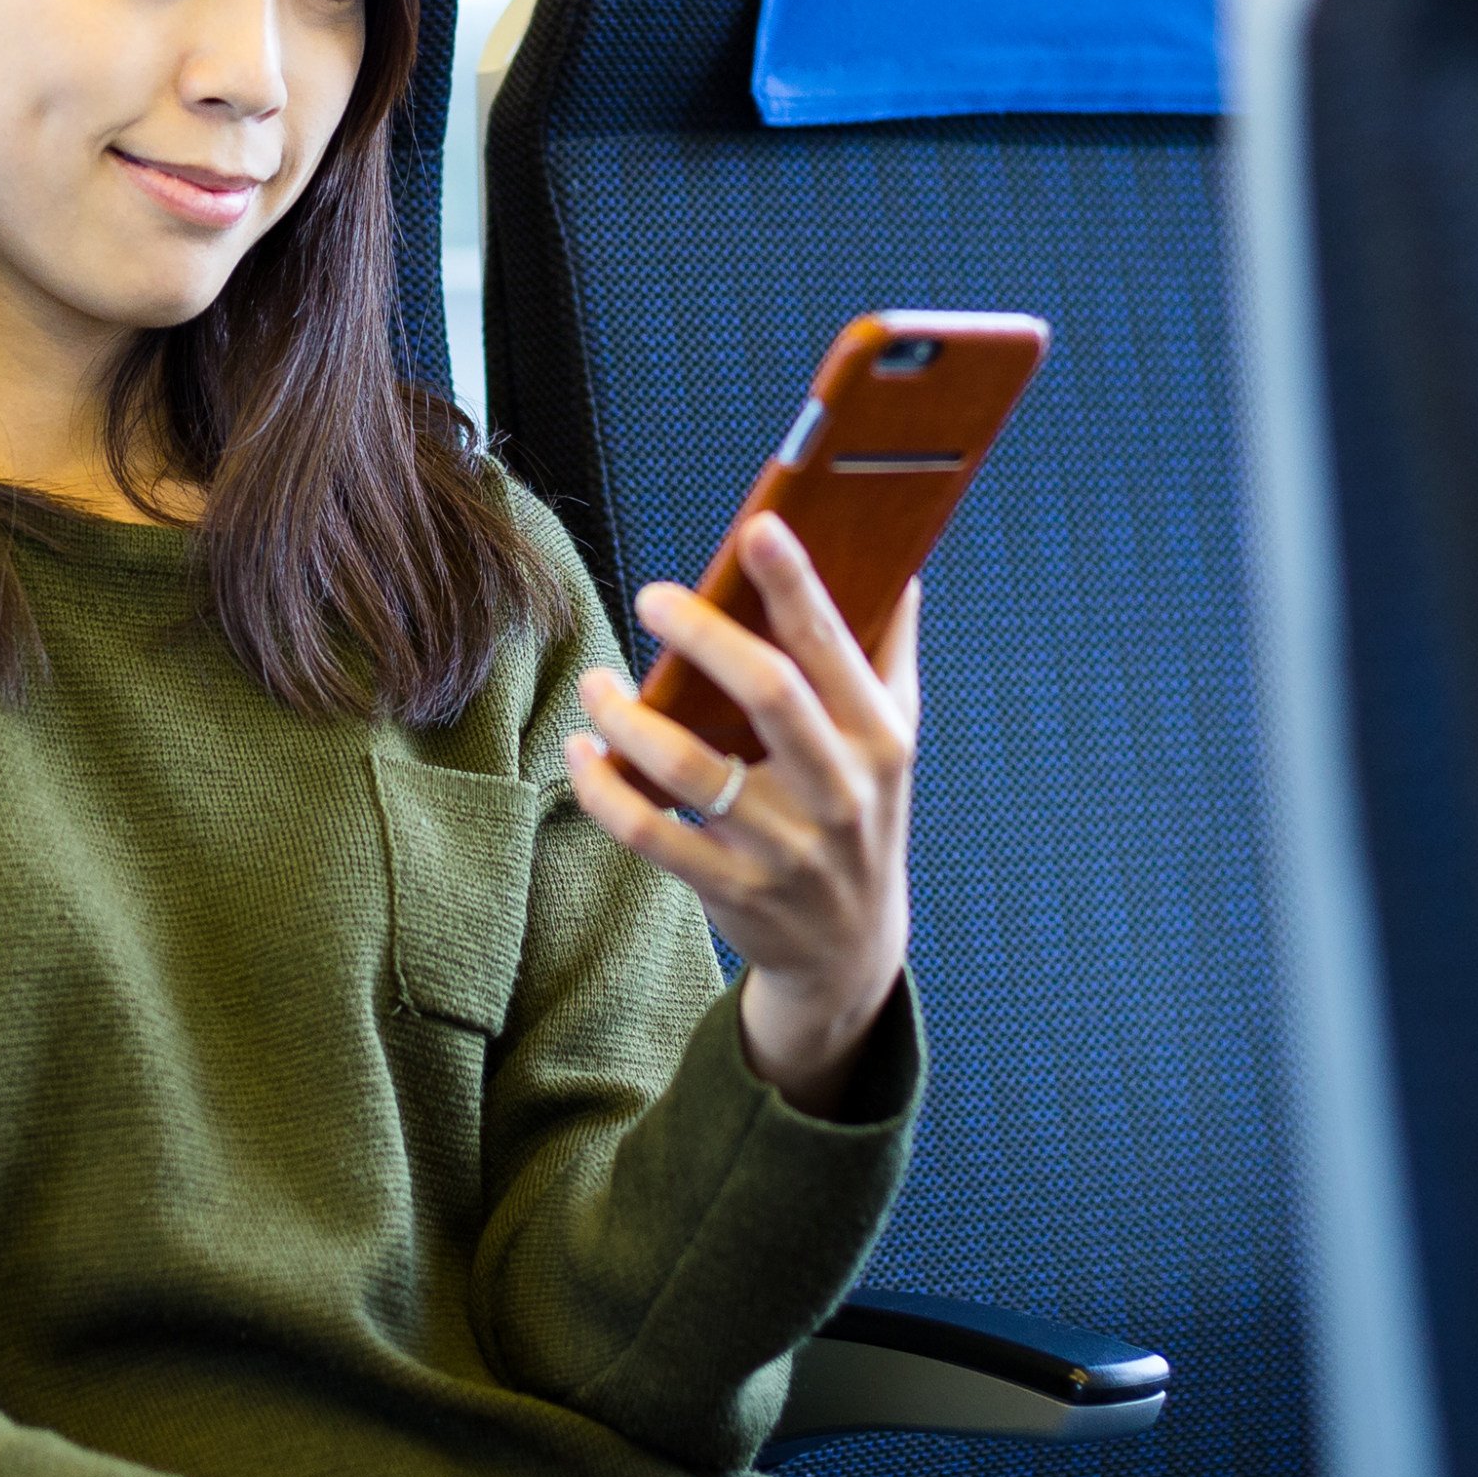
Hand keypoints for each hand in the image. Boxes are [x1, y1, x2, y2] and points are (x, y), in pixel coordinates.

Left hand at [562, 518, 918, 1115]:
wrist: (849, 949)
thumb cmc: (862, 814)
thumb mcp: (894, 742)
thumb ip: (886, 652)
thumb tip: (895, 563)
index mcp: (880, 741)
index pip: (834, 648)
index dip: (798, 585)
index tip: (759, 527)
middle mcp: (838, 793)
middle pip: (768, 695)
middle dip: (704, 635)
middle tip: (652, 596)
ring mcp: (783, 849)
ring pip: (690, 768)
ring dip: (629, 717)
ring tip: (596, 684)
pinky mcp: (730, 890)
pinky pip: (649, 833)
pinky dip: (603, 788)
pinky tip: (582, 750)